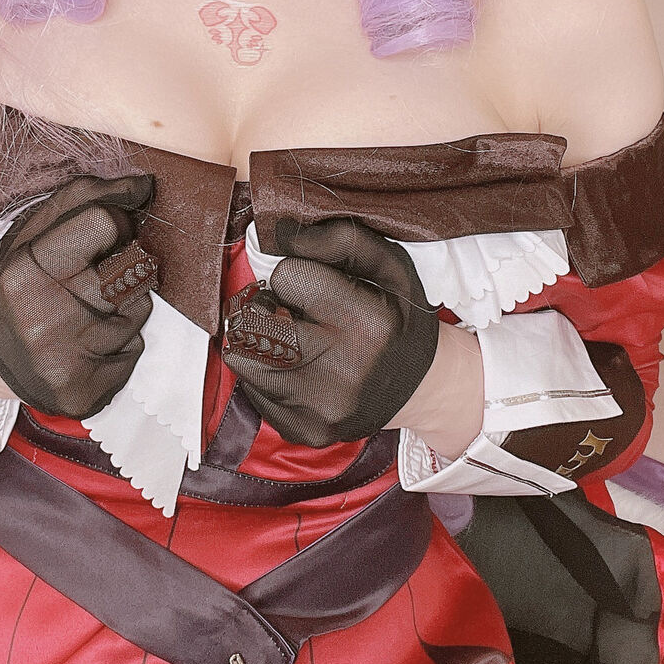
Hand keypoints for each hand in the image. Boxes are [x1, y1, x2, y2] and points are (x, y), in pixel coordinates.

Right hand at [0, 173, 154, 420]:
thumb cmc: (13, 284)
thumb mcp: (29, 233)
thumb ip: (84, 199)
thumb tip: (144, 184)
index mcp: (27, 272)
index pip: (106, 222)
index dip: (114, 224)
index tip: (102, 235)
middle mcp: (45, 317)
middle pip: (130, 267)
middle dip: (121, 266)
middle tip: (91, 278)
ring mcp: (67, 360)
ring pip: (139, 309)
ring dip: (123, 305)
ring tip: (84, 311)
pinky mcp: (84, 392)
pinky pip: (135, 349)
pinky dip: (120, 342)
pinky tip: (86, 342)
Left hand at [223, 216, 439, 446]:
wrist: (421, 387)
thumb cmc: (397, 317)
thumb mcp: (388, 266)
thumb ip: (340, 239)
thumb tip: (283, 233)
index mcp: (365, 323)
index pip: (286, 278)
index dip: (295, 277)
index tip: (315, 289)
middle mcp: (341, 371)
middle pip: (253, 322)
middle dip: (266, 309)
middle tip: (293, 313)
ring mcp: (320, 407)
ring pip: (242, 357)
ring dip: (259, 341)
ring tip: (291, 339)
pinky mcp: (304, 430)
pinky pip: (252, 391)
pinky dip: (266, 374)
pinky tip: (296, 369)